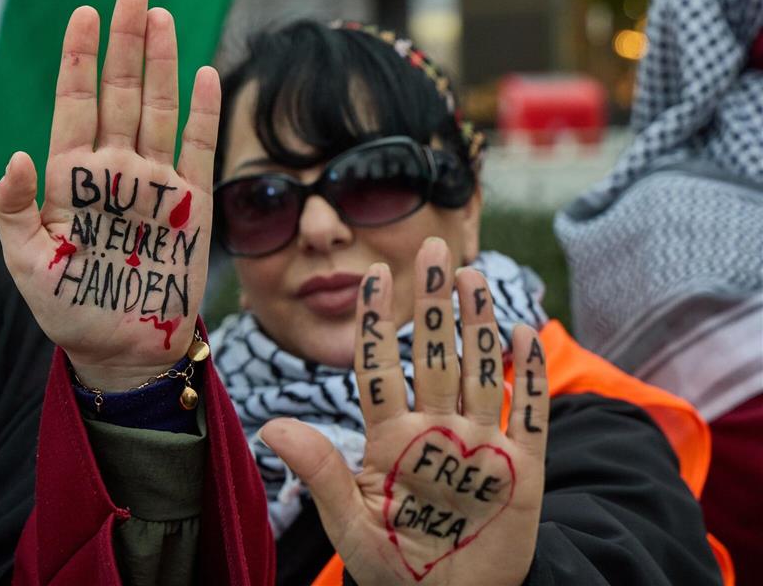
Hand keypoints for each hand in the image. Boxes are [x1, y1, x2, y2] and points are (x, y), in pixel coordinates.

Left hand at [0, 0, 218, 389]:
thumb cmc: (67, 309)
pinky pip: (199, 150)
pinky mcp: (192, 207)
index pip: (76, 104)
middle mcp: (116, 171)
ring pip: (160, 110)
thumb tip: (17, 155)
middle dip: (125, 43)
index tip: (83, 14)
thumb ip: (16, 208)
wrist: (121, 350)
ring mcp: (156, 185)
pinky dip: (203, 113)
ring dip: (161, 64)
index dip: (80, 60)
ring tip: (161, 18)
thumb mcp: (26, 263)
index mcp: (72, 178)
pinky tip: (206, 74)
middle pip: (121, 94)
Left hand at [261, 238, 548, 584]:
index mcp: (392, 439)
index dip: (377, 322)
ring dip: (479, 326)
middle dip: (434, 304)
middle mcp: (438, 431)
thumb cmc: (392, 565)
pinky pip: (531, 415)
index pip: (381, 368)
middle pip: (436, 356)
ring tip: (472, 277)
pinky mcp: (523, 471)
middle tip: (435, 248)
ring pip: (482, 373)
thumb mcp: (350, 522)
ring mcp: (482, 446)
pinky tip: (524, 334)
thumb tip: (271, 427)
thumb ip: (319, 472)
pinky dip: (531, 377)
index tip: (371, 276)